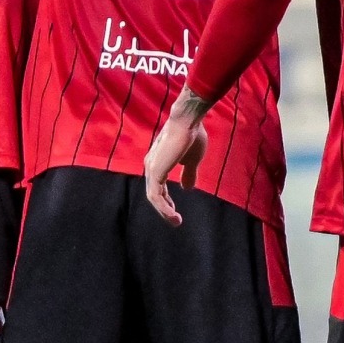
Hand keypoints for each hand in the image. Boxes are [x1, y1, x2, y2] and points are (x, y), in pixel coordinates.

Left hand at [144, 97, 209, 226]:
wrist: (189, 121)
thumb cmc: (192, 136)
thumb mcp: (192, 159)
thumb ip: (188, 174)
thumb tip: (187, 189)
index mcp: (158, 162)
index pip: (158, 186)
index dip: (165, 200)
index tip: (174, 210)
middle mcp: (151, 165)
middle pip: (154, 194)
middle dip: (164, 209)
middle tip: (175, 220)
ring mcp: (151, 169)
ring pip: (154, 197)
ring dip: (164, 212)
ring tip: (176, 221)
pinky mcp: (155, 171)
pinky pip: (156, 196)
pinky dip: (164, 208)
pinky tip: (173, 215)